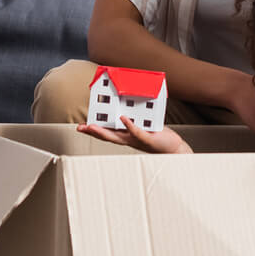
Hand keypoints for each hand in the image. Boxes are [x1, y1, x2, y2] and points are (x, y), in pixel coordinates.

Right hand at [77, 118, 191, 154]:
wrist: (173, 147)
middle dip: (93, 132)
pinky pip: (136, 131)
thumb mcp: (144, 126)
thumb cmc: (158, 136)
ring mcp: (136, 140)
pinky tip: (123, 118)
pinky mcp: (147, 138)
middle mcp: (129, 139)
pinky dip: (129, 125)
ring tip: (92, 126)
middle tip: (80, 128)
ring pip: (117, 136)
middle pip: (107, 136)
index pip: (107, 133)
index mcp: (127, 136)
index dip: (94, 130)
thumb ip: (136, 119)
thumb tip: (127, 107)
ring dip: (104, 131)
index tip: (82, 127)